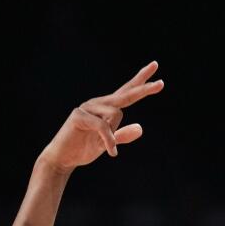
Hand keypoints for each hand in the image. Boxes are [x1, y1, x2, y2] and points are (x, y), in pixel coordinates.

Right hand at [37, 61, 164, 172]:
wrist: (62, 159)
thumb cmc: (83, 149)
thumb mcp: (109, 144)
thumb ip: (122, 136)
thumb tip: (140, 128)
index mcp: (106, 108)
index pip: (127, 91)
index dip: (141, 80)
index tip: (155, 66)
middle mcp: (98, 103)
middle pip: (125, 95)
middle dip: (144, 89)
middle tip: (162, 84)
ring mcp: (87, 107)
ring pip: (116, 113)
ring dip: (114, 135)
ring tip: (104, 146)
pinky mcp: (78, 115)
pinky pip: (103, 126)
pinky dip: (109, 141)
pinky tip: (111, 152)